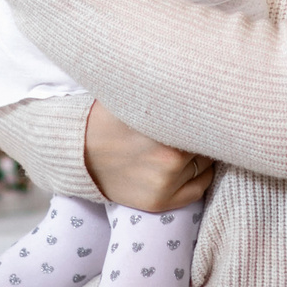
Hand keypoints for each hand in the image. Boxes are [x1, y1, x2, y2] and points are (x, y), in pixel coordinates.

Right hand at [84, 101, 212, 211]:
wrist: (79, 151)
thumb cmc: (108, 118)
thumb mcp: (135, 96)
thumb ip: (168, 92)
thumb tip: (196, 83)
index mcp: (167, 128)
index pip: (206, 122)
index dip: (206, 115)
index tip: (205, 110)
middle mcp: (170, 159)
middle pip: (207, 143)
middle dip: (201, 134)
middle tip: (195, 126)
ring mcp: (165, 184)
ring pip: (205, 164)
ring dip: (200, 154)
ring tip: (187, 143)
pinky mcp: (159, 202)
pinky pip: (198, 189)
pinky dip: (202, 176)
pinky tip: (195, 165)